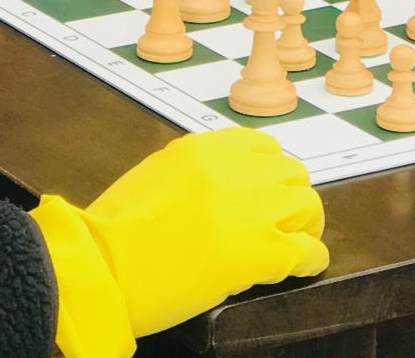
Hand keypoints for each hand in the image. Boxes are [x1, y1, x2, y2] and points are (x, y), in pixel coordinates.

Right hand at [30, 128, 328, 357]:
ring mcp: (253, 209)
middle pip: (290, 174)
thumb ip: (196, 173)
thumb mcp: (157, 175)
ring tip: (297, 243)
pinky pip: (307, 251)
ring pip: (307, 206)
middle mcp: (236, 170)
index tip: (265, 192)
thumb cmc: (114, 229)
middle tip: (285, 221)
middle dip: (289, 196)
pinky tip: (302, 267)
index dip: (268, 173)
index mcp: (207, 148)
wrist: (104, 266)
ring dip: (304, 224)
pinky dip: (310, 259)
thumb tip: (223, 189)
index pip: (262, 148)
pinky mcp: (263, 252)